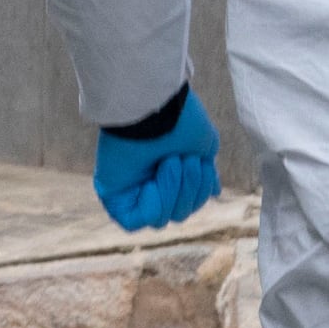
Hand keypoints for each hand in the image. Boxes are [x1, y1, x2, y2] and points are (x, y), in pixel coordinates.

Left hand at [91, 86, 222, 233]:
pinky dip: (156, 203)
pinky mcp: (114, 197)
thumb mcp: (202, 146)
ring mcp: (130, 192)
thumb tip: (214, 192)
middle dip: (190, 189)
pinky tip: (156, 178)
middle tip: (186, 160)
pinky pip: (137, 221)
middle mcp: (148, 183)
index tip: (201, 163)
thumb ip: (205, 172)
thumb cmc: (178, 119)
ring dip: (175, 191)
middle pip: (179, 214)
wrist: (155, 106)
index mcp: (168, 173)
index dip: (200, 190)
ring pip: (162, 220)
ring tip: (172, 160)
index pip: (189, 202)